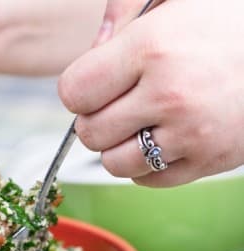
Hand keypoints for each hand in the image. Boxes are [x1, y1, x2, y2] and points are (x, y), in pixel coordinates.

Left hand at [58, 0, 243, 186]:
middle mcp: (170, 96)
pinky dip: (145, 165)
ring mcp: (190, 135)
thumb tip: (91, 51)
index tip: (95, 84)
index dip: (79, 89)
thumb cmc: (229, 19)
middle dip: (95, 119)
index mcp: (154, 48)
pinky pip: (147, 180)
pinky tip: (161, 139)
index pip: (75, 92)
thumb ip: (123, 10)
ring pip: (113, 163)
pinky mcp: (206, 163)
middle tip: (118, 104)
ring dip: (118, 146)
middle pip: (89, 132)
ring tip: (139, 123)